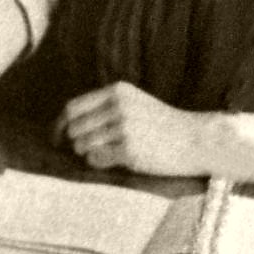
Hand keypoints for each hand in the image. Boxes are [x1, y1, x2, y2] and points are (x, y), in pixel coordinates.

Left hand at [56, 81, 210, 176]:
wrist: (196, 138)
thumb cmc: (164, 125)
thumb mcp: (136, 102)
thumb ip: (106, 106)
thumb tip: (67, 123)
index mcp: (118, 91)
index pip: (73, 107)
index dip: (60, 125)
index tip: (57, 137)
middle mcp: (119, 106)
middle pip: (74, 127)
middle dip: (75, 142)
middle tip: (87, 149)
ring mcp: (124, 128)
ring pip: (82, 145)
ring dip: (88, 153)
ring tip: (106, 153)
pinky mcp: (129, 149)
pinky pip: (96, 159)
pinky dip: (99, 162)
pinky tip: (115, 160)